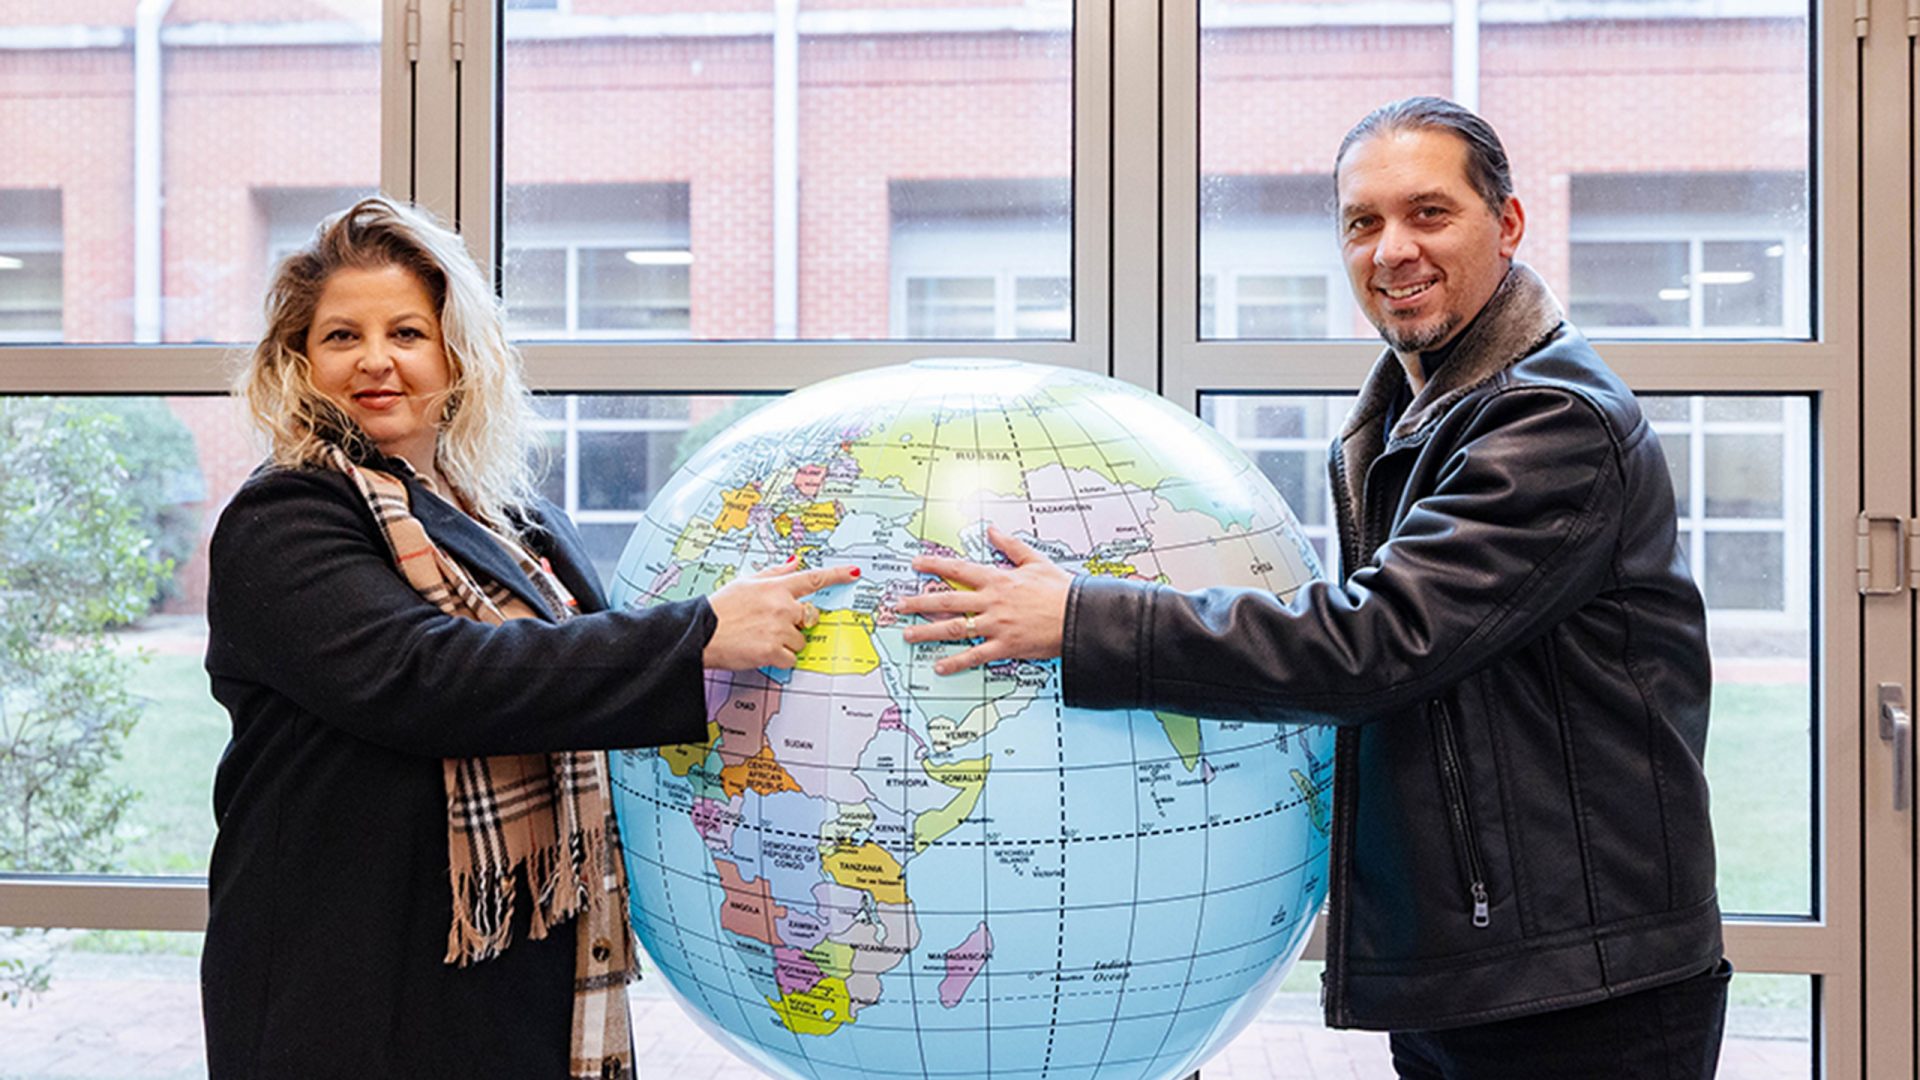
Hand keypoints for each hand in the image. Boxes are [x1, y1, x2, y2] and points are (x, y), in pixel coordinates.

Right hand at [703, 557, 861, 670]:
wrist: (700, 633)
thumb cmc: (719, 608)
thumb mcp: (744, 582)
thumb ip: (773, 573)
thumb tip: (794, 562)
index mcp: (775, 587)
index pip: (812, 578)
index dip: (836, 575)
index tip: (853, 573)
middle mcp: (781, 606)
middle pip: (809, 616)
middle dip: (796, 623)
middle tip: (772, 626)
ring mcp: (779, 629)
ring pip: (801, 640)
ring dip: (787, 643)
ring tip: (761, 639)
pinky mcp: (774, 650)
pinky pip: (791, 658)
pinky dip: (779, 659)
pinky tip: (761, 652)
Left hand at [897, 527, 1069, 675]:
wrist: (1079, 616)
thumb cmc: (1061, 590)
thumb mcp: (1036, 561)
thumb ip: (1011, 546)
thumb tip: (993, 530)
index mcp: (998, 580)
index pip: (959, 570)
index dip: (934, 565)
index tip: (915, 564)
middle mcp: (991, 602)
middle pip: (947, 601)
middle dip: (919, 603)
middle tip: (898, 605)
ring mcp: (996, 626)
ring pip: (953, 629)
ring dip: (928, 632)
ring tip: (908, 635)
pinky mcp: (1005, 646)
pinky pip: (974, 656)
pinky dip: (955, 662)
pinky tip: (939, 667)